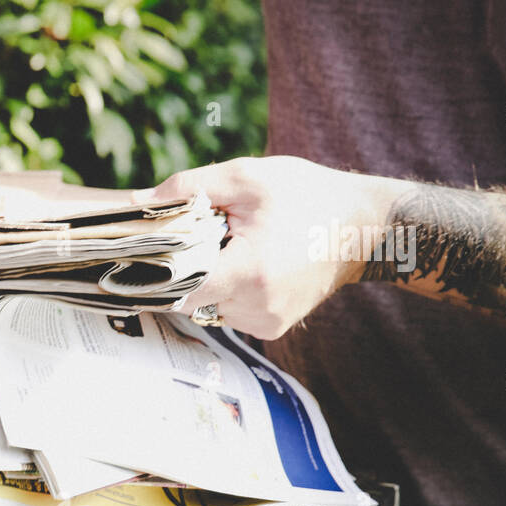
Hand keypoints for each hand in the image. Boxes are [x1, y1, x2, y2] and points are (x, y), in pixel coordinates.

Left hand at [136, 156, 408, 338]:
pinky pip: (230, 311)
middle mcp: (256, 308)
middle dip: (185, 269)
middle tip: (199, 239)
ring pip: (208, 306)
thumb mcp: (247, 178)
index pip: (177, 287)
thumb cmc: (307, 196)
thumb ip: (189, 188)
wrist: (365, 228)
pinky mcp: (273, 328)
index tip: (146, 252)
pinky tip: (250, 264)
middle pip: (189, 297)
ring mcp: (266, 323)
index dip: (156, 269)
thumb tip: (139, 201)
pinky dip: (229, 290)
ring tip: (232, 248)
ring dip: (209, 280)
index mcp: (248, 273)